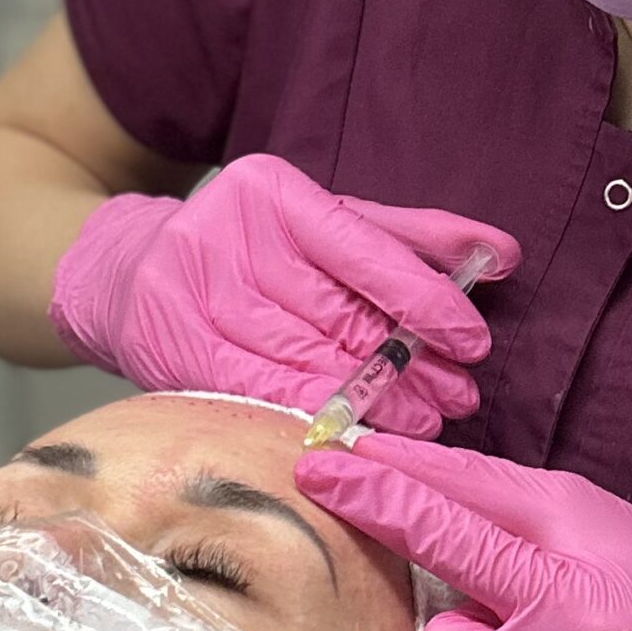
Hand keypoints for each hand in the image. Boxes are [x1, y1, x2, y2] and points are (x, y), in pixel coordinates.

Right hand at [49, 155, 519, 434]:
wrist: (128, 274)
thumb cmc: (251, 248)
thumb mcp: (327, 224)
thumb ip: (412, 239)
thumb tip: (503, 254)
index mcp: (273, 194)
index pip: (365, 251)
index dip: (425, 301)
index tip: (471, 341)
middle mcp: (227, 238)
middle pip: (337, 313)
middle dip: (408, 364)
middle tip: (458, 399)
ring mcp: (193, 297)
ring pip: (304, 361)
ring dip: (373, 403)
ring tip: (423, 424)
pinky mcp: (174, 351)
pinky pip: (260, 393)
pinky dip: (315, 418)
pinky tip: (360, 437)